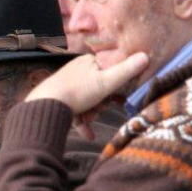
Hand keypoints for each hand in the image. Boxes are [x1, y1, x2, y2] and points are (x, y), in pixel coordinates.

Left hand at [25, 52, 148, 137]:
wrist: (45, 106)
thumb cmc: (77, 92)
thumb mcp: (106, 81)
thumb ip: (127, 71)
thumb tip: (146, 55)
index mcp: (88, 62)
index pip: (111, 70)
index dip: (117, 85)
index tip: (120, 96)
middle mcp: (77, 71)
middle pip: (100, 88)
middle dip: (102, 103)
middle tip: (99, 109)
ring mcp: (68, 85)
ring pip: (89, 101)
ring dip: (92, 113)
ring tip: (88, 119)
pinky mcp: (60, 100)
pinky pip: (77, 110)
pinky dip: (83, 122)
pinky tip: (89, 135)